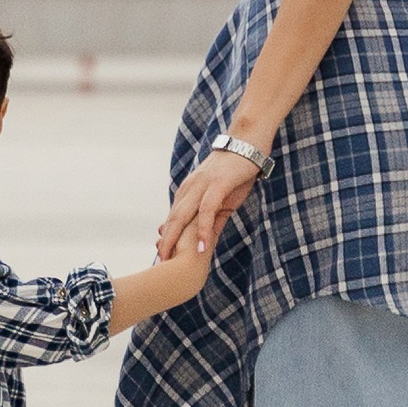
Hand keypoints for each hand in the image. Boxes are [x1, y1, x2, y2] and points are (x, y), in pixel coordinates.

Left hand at [155, 148, 260, 265]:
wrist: (247, 143)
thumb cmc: (235, 172)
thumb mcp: (222, 199)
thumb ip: (213, 219)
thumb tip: (206, 240)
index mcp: (188, 191)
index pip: (173, 218)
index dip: (167, 237)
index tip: (162, 255)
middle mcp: (190, 188)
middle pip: (173, 219)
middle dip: (165, 242)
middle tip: (160, 263)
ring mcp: (202, 186)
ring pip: (184, 215)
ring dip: (176, 239)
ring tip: (172, 259)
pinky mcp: (217, 185)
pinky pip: (206, 210)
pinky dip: (202, 229)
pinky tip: (201, 246)